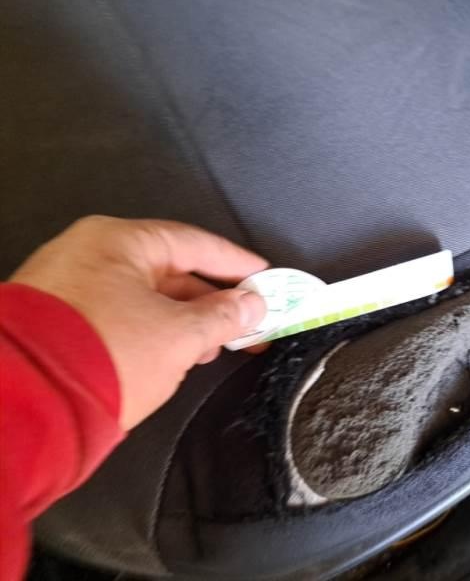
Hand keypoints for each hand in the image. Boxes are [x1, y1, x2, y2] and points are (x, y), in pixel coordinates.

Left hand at [10, 216, 267, 429]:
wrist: (25, 407)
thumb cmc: (103, 356)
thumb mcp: (180, 336)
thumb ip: (223, 316)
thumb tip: (251, 305)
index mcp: (119, 241)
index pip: (194, 243)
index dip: (236, 263)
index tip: (264, 277)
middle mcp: (90, 254)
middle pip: (170, 269)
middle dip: (214, 298)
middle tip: (249, 318)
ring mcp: (71, 286)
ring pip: (146, 295)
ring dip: (187, 319)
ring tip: (217, 343)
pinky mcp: (61, 320)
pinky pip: (122, 314)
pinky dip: (156, 329)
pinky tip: (178, 352)